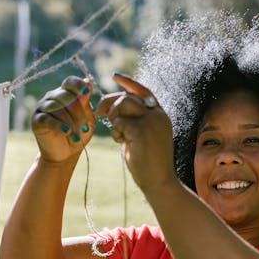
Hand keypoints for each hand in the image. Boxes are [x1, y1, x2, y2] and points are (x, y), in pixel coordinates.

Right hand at [32, 76, 94, 162]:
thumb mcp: (86, 118)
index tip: (86, 92)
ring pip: (57, 108)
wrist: (65, 153)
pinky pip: (48, 119)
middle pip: (66, 97)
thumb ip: (85, 102)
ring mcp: (43, 107)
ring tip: (77, 137)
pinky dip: (59, 125)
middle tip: (85, 129)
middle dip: (78, 114)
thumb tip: (88, 82)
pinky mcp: (37, 120)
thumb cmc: (78, 133)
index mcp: (66, 93)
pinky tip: (67, 132)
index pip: (70, 82)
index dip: (78, 85)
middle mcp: (52, 97)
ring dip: (70, 122)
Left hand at [96, 72, 175, 193]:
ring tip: (117, 133)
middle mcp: (158, 115)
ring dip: (114, 116)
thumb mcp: (140, 138)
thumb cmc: (148, 164)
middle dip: (110, 101)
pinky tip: (122, 143)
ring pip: (124, 104)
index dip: (129, 82)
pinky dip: (116, 132)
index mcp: (160, 115)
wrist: (158, 182)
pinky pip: (120, 122)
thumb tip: (112, 110)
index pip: (144, 91)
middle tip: (98, 112)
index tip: (115, 76)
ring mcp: (151, 121)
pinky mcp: (142, 130)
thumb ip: (131, 122)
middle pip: (129, 96)